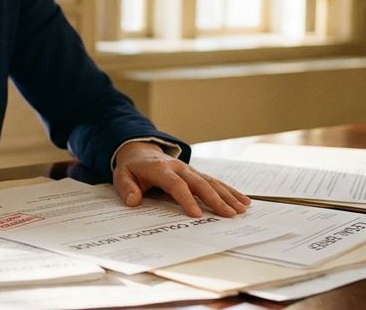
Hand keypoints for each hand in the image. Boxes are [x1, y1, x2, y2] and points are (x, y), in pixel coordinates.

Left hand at [112, 141, 250, 216]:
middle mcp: (179, 168)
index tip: (197, 215)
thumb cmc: (132, 167)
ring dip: (227, 195)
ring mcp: (190, 170)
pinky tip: (243, 200)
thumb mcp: (121, 175)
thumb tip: (133, 201)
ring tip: (242, 209)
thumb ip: (126, 188)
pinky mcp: (196, 174)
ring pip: (211, 182)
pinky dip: (229, 191)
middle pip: (200, 183)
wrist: (139, 150)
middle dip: (215, 199)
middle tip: (229, 214)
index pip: (176, 185)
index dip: (186, 199)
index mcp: (161, 169)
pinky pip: (215, 182)